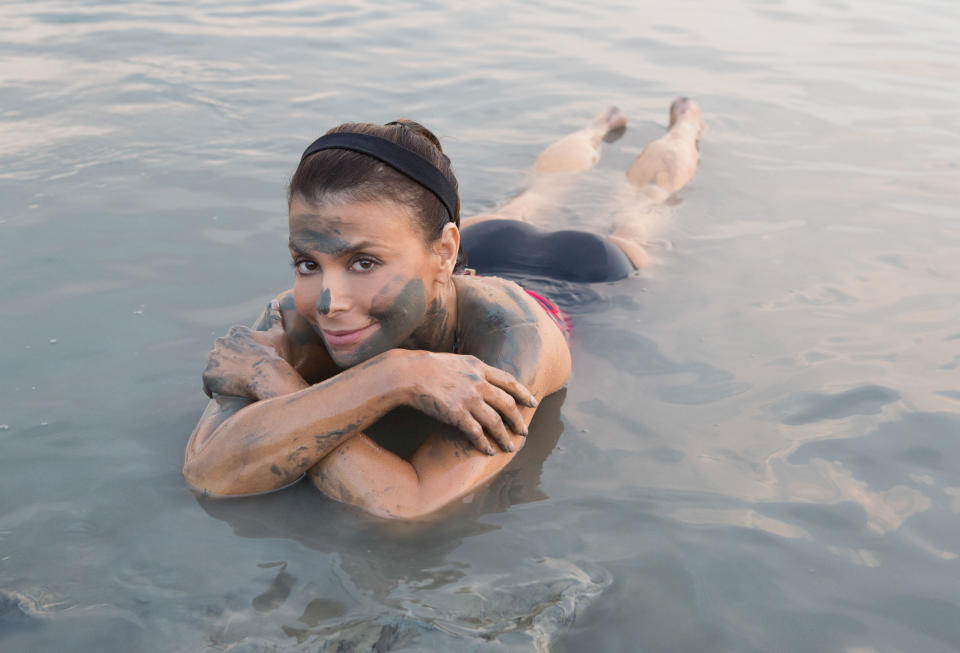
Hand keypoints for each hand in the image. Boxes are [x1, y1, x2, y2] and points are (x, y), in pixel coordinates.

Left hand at [202, 324, 286, 398]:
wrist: (269, 377)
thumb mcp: (278, 335)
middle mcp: (220, 341)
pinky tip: (225, 394)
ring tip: (235, 386)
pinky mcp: (207, 375)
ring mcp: (212, 358)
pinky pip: (207, 384)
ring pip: (214, 368)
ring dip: (221, 375)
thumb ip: (274, 317)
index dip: (242, 354)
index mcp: (236, 331)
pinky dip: (213, 389)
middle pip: (222, 354)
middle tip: (243, 376)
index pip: (233, 343)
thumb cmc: (277, 357)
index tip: (250, 363)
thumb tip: (274, 301)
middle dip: (229, 363)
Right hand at [400, 351, 537, 454]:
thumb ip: (473, 369)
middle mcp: (478, 383)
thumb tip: (484, 376)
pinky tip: (488, 450)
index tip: (532, 403)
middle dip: (518, 420)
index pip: (509, 381)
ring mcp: (468, 399)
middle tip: (523, 432)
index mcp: (479, 368)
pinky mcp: (457, 414)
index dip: (523, 393)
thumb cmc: (428, 367)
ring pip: (496, 422)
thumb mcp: (457, 361)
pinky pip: (476, 433)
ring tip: (509, 447)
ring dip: (504, 437)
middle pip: (507, 404)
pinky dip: (484, 443)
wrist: (408, 373)